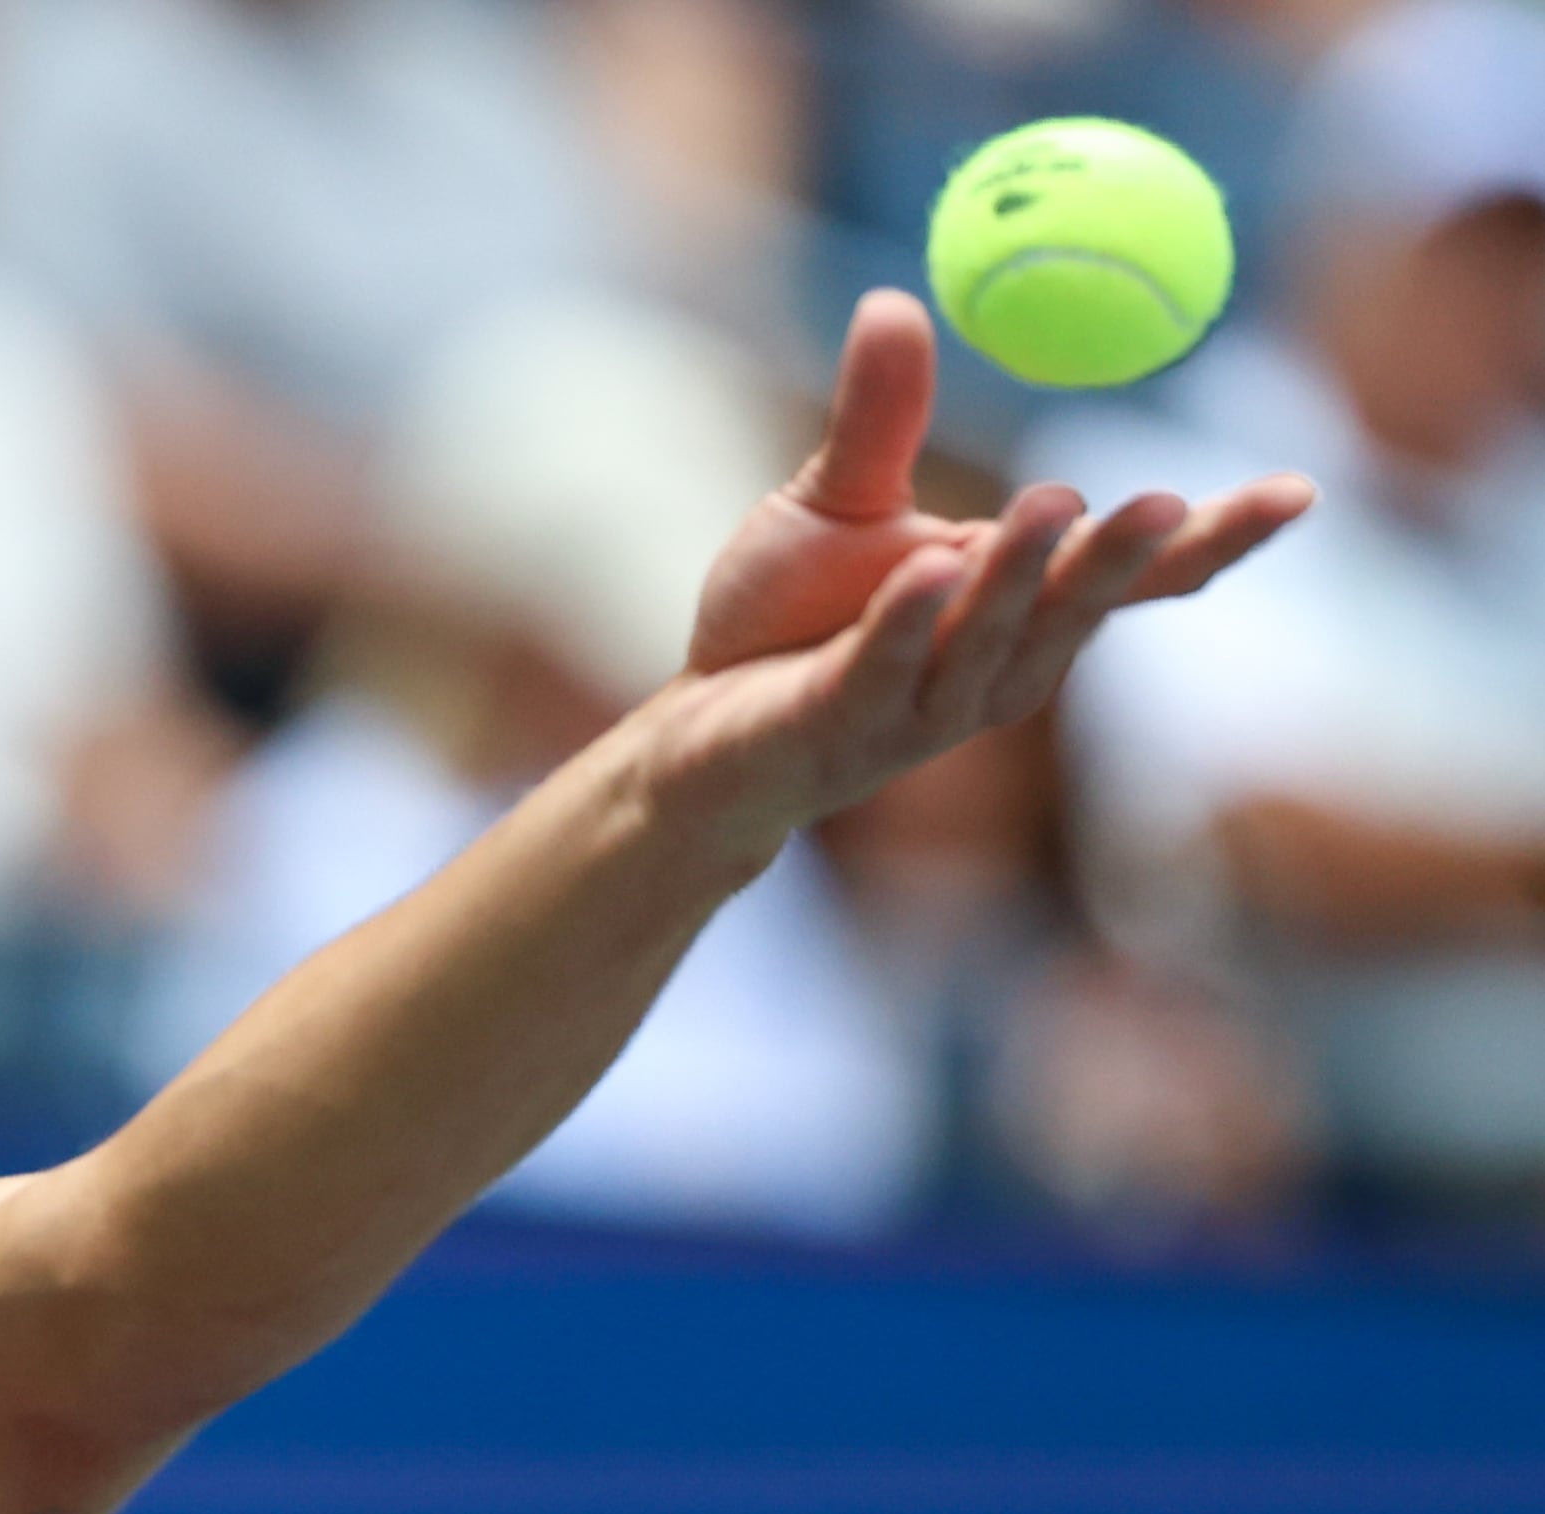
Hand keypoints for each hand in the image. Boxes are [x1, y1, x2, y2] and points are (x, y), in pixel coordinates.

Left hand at [645, 290, 1314, 853]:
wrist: (699, 731)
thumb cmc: (786, 620)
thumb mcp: (837, 501)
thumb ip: (881, 417)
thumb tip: (899, 300)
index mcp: (1017, 608)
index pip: (1134, 578)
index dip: (1213, 539)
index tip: (1297, 491)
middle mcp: (991, 667)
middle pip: (1075, 611)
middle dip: (1121, 557)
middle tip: (1165, 498)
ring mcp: (918, 710)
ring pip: (988, 641)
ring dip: (1024, 576)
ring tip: (1054, 502)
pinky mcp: (839, 730)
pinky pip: (880, 672)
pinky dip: (908, 624)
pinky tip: (930, 570)